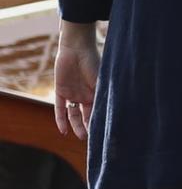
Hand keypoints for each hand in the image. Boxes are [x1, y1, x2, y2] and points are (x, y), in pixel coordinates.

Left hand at [54, 23, 99, 138]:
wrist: (76, 48)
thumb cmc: (92, 62)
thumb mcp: (100, 81)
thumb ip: (104, 96)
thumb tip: (114, 113)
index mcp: (96, 93)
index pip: (97, 112)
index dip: (100, 123)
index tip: (104, 134)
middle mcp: (85, 96)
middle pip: (86, 116)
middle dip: (89, 128)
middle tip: (93, 140)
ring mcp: (73, 94)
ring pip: (74, 115)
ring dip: (76, 126)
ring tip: (81, 137)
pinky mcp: (61, 91)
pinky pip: (60, 109)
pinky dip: (61, 120)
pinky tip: (63, 131)